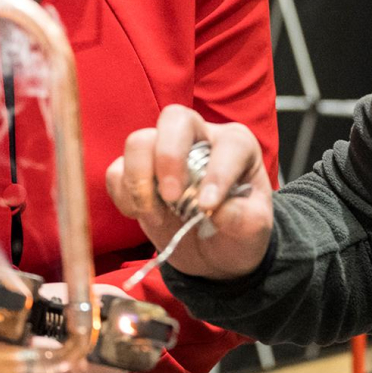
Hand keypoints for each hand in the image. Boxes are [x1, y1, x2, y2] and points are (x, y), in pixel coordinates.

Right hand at [106, 104, 272, 279]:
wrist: (214, 252)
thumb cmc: (238, 231)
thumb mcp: (254, 230)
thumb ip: (245, 219)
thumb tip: (218, 210)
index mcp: (235, 146)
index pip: (228, 145)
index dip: (217, 173)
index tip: (207, 206)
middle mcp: (198, 138)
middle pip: (174, 120)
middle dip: (168, 156)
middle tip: (172, 197)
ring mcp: (163, 152)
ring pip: (138, 142)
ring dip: (140, 180)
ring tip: (155, 214)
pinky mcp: (137, 172)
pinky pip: (117, 171)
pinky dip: (125, 196)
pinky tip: (143, 214)